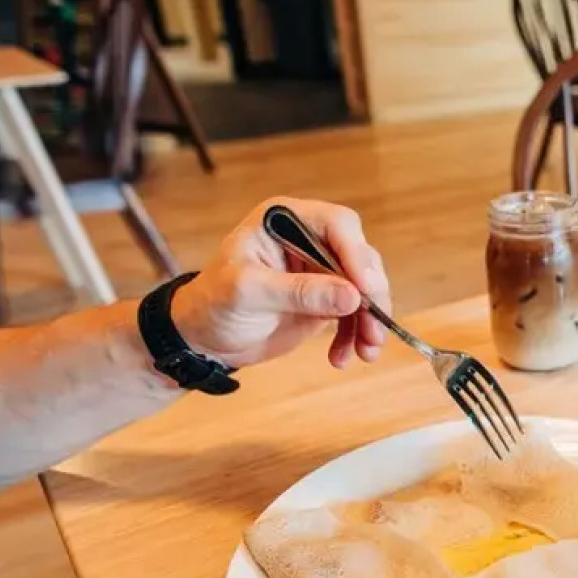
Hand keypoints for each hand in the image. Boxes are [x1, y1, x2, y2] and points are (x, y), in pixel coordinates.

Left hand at [170, 198, 391, 369]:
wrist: (203, 338)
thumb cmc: (213, 303)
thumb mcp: (249, 293)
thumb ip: (299, 292)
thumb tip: (352, 296)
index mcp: (286, 221)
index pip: (337, 224)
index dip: (356, 254)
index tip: (364, 290)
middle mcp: (309, 239)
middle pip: (360, 257)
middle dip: (371, 294)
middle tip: (375, 327)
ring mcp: (321, 270)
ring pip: (364, 288)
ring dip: (371, 320)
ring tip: (367, 351)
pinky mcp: (326, 299)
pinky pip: (355, 313)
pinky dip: (356, 335)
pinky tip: (344, 357)